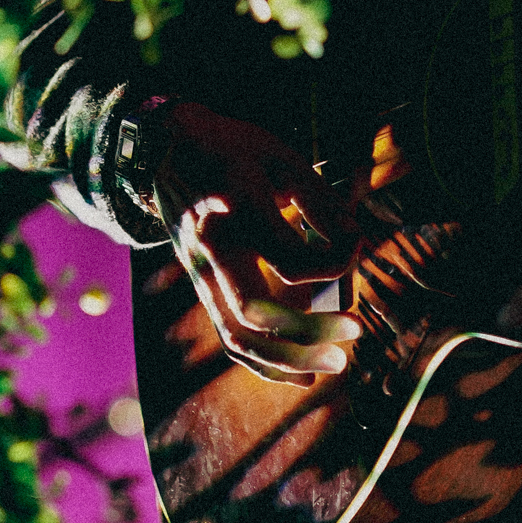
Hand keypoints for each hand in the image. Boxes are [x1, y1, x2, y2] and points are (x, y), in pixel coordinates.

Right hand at [153, 102, 361, 385]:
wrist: (164, 149)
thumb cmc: (234, 149)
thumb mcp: (282, 160)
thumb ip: (321, 203)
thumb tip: (356, 247)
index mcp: (236, 206)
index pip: (291, 260)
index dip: (336, 262)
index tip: (356, 244)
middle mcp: (211, 247)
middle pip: (257, 314)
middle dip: (312, 332)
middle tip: (357, 330)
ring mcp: (199, 272)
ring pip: (238, 337)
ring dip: (290, 360)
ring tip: (335, 363)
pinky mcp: (200, 287)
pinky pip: (229, 337)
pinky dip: (265, 363)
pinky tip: (301, 373)